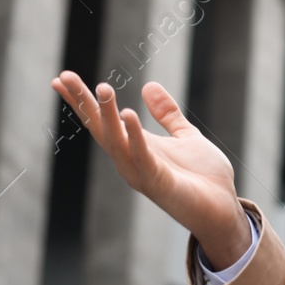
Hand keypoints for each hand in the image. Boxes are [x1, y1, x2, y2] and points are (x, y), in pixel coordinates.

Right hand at [50, 71, 251, 266]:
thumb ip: (167, 114)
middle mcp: (130, 160)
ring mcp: (141, 172)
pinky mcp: (158, 182)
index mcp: (135, 147)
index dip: (82, 100)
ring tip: (102, 87)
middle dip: (83, 102)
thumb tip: (148, 85)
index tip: (61, 78)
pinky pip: (142, 156)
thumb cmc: (204, 177)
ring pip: (116, 141)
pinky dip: (134, 136)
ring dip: (107, 115)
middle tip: (64, 75)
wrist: (223, 209)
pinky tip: (127, 113)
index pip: (102, 121)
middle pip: (100, 128)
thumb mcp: (185, 136)